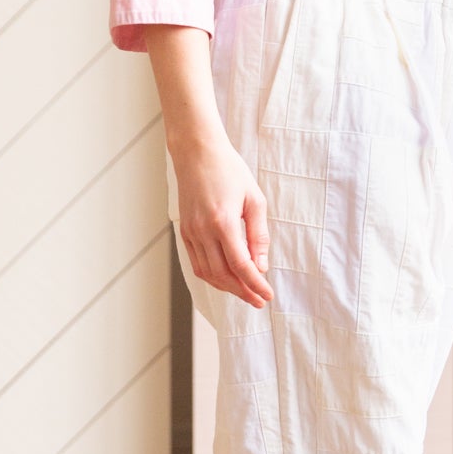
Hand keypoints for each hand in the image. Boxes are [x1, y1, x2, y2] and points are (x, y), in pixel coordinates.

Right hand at [170, 134, 273, 306]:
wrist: (197, 153)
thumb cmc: (230, 171)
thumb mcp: (254, 199)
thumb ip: (258, 235)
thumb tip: (261, 266)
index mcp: (223, 221)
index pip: (240, 265)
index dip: (255, 284)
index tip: (268, 295)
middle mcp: (203, 230)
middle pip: (223, 275)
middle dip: (243, 291)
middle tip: (260, 300)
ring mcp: (191, 232)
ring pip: (208, 273)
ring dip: (228, 287)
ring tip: (246, 292)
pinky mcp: (185, 231)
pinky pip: (197, 263)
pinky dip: (212, 276)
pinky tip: (227, 279)